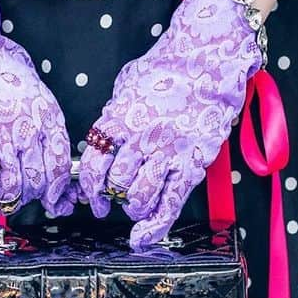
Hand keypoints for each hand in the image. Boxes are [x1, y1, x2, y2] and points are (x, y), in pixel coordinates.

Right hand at [0, 0, 74, 235]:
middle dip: (36, 196)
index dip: (60, 189)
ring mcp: (1, 144)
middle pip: (39, 183)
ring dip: (12, 202)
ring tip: (9, 203)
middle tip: (30, 199)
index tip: (60, 201)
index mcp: (48, 118)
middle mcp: (28, 134)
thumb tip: (50, 153)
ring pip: (14, 190)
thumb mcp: (35, 90)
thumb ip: (44, 122)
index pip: (61, 166)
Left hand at [78, 0, 259, 247]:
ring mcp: (166, 152)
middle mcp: (139, 138)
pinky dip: (155, 227)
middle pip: (114, 184)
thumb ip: (115, 112)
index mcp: (118, 119)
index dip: (89, 189)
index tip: (92, 199)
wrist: (208, 60)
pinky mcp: (191, 162)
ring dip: (135, 207)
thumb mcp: (128, 84)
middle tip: (117, 199)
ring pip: (139, 198)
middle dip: (113, 197)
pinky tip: (145, 237)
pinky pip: (170, 203)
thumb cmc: (168, 67)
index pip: (92, 164)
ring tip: (138, 203)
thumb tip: (105, 136)